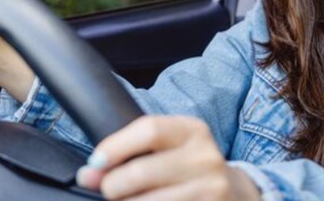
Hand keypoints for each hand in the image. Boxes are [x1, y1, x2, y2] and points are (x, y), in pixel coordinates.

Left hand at [76, 116, 259, 200]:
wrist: (235, 195)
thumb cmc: (187, 169)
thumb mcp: (168, 149)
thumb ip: (130, 153)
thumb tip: (88, 173)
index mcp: (193, 131)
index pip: (148, 130)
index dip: (115, 147)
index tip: (95, 162)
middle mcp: (206, 158)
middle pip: (143, 171)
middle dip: (113, 185)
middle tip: (107, 190)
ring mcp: (212, 189)